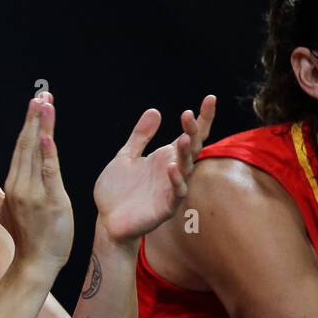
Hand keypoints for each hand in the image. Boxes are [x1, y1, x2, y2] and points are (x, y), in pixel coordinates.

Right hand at [0, 92, 73, 273]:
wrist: (36, 263)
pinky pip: (48, 173)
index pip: (20, 147)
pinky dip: (47, 153)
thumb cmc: (24, 236)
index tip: (35, 102)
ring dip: (42, 126)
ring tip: (46, 103)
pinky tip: (46, 135)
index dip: (28, 124)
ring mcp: (35, 193)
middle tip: (41, 94)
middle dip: (34, 118)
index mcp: (11, 185)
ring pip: (37, 153)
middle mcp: (20, 186)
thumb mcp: (1, 209)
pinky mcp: (52, 201)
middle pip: (27, 145)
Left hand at [94, 94, 216, 243]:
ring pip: (186, 169)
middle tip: (188, 115)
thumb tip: (155, 111)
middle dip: (192, 131)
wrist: (107, 220)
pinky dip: (176, 181)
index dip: (202, 118)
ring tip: (184, 137)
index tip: (210, 98)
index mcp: (165, 158)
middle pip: (191, 148)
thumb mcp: (126, 156)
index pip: (190, 135)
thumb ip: (140, 136)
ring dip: (186, 154)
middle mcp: (173, 171)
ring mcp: (170, 189)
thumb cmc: (118, 190)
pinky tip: (172, 168)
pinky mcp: (165, 207)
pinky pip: (176, 193)